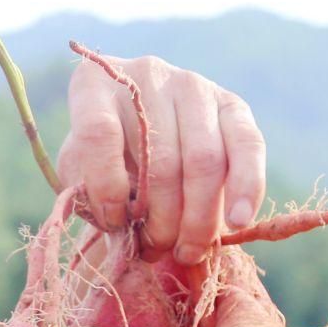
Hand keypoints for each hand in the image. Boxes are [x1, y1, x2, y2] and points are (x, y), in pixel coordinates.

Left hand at [56, 54, 266, 263]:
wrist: (134, 124)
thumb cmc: (99, 155)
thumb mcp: (78, 169)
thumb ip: (90, 191)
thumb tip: (125, 222)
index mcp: (94, 85)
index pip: (99, 134)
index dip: (106, 187)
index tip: (114, 223)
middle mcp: (146, 75)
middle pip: (162, 158)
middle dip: (162, 218)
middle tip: (156, 251)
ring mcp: (193, 85)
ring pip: (206, 160)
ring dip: (198, 217)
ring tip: (187, 250)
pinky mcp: (232, 103)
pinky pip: (248, 145)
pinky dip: (247, 187)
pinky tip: (238, 221)